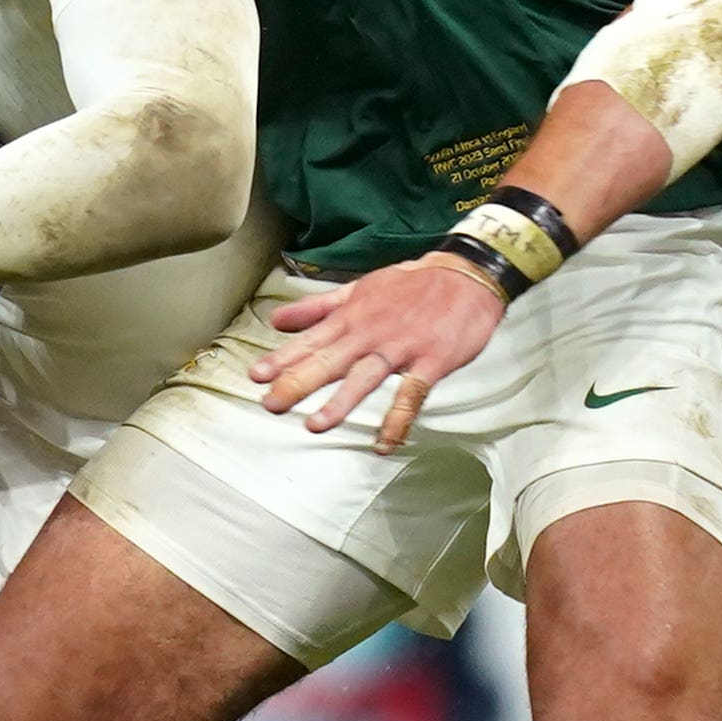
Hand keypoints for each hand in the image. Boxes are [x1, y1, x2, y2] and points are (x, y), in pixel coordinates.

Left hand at [256, 253, 512, 446]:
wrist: (467, 275)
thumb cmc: (410, 285)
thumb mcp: (359, 289)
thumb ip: (318, 308)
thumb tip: (277, 320)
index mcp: (352, 316)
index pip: (311, 340)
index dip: (282, 359)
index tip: (255, 376)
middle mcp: (371, 333)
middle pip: (330, 360)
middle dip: (298, 382)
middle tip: (271, 403)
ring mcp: (402, 348)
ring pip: (365, 377)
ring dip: (341, 402)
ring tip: (315, 425)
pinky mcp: (431, 361)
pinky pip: (412, 394)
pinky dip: (398, 420)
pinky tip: (384, 445)